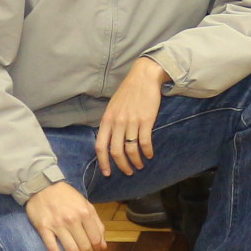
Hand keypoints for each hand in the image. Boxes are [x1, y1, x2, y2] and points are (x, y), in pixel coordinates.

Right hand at [25, 178, 106, 250]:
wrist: (42, 185)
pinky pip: (53, 248)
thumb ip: (96, 223)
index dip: (97, 248)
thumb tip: (103, 244)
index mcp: (84, 212)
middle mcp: (72, 220)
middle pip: (84, 245)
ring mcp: (57, 225)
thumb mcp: (85, 204)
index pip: (95, 237)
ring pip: (71, 249)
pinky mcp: (44, 229)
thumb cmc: (66, 195)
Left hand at [95, 56, 166, 177]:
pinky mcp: (146, 120)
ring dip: (135, 161)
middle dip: (122, 166)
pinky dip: (147, 152)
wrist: (144, 77)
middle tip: (128, 172)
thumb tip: (108, 141)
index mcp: (107, 119)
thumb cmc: (128, 91)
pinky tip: (149, 155)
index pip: (100, 146)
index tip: (107, 172)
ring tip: (139, 165)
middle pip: (116, 152)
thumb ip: (110, 123)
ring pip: (131, 149)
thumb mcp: (113, 106)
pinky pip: (145, 142)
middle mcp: (117, 122)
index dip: (103, 162)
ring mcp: (131, 121)